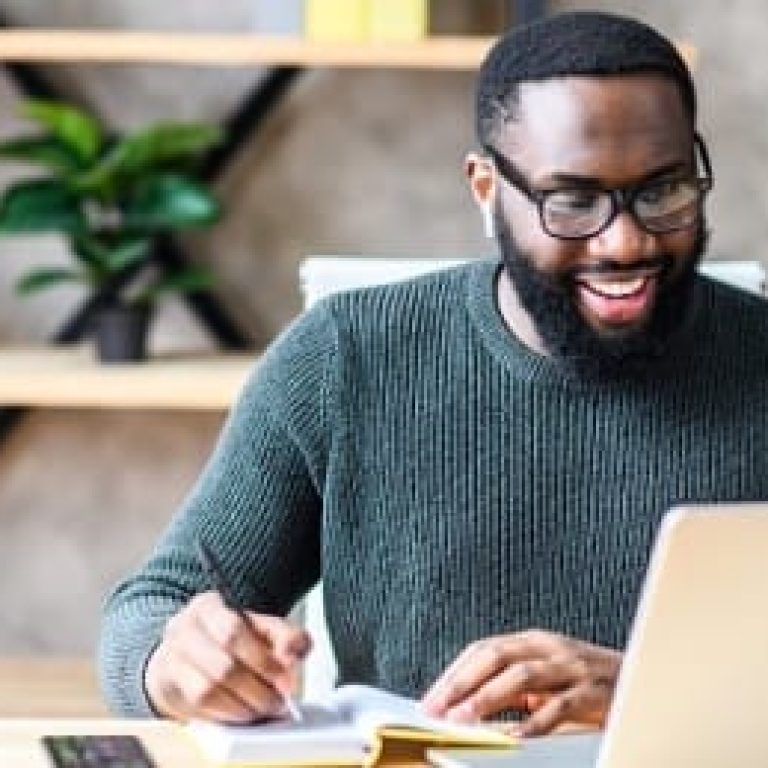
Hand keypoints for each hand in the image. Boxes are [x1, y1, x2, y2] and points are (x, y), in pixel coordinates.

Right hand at [145, 591, 310, 722]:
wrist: (188, 655)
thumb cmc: (228, 642)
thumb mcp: (261, 629)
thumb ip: (285, 636)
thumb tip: (293, 654)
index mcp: (208, 606)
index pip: (234, 631)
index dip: (263, 660)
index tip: (285, 680)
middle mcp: (184, 628)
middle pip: (223, 665)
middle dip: (257, 689)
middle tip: (277, 701)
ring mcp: (171, 658)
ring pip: (208, 690)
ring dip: (242, 707)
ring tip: (261, 710)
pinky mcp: (166, 687)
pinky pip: (197, 707)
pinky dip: (225, 713)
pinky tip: (240, 713)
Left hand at [422, 629, 620, 736]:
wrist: (648, 684)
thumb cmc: (590, 686)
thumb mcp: (547, 680)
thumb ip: (513, 689)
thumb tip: (466, 709)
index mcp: (534, 641)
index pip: (483, 650)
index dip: (454, 674)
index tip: (430, 700)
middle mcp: (550, 647)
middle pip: (495, 656)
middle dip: (462, 683)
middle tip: (437, 710)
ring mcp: (573, 666)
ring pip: (522, 675)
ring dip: (488, 698)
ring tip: (466, 720)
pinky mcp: (595, 691)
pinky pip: (560, 706)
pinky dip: (535, 722)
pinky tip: (516, 738)